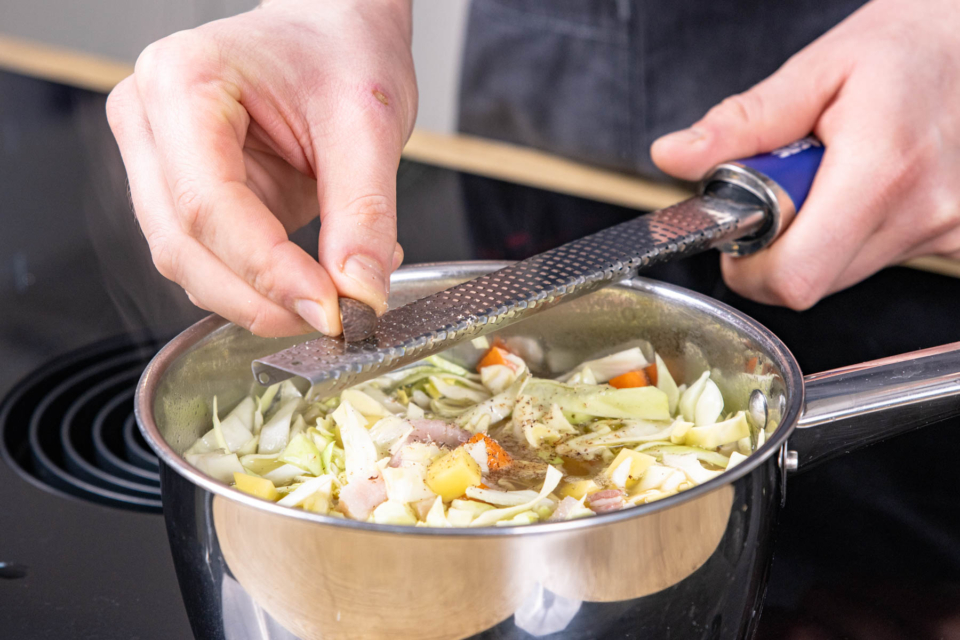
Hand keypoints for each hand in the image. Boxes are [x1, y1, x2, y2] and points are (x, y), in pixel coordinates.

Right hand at [107, 0, 414, 336]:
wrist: (334, 32)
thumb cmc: (341, 50)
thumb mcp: (369, 122)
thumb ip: (364, 212)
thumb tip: (360, 293)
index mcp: (181, 81)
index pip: (207, 203)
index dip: (266, 269)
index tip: (328, 308)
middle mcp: (149, 121)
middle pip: (182, 244)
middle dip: (257, 298)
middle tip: (332, 319)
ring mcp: (157, 161)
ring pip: (188, 263)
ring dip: (257, 300)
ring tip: (333, 294)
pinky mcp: (182, 194)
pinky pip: (209, 261)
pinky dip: (261, 286)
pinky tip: (314, 276)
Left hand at [651, 0, 959, 309]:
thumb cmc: (906, 48)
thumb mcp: (815, 69)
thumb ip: (742, 123)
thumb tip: (675, 157)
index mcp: (880, 171)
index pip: (793, 277)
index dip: (750, 268)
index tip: (743, 230)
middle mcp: (920, 214)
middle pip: (811, 284)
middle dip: (777, 249)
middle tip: (785, 191)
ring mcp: (945, 233)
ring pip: (842, 277)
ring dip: (818, 240)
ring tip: (832, 180)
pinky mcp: (955, 241)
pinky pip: (877, 262)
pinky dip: (855, 237)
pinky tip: (865, 192)